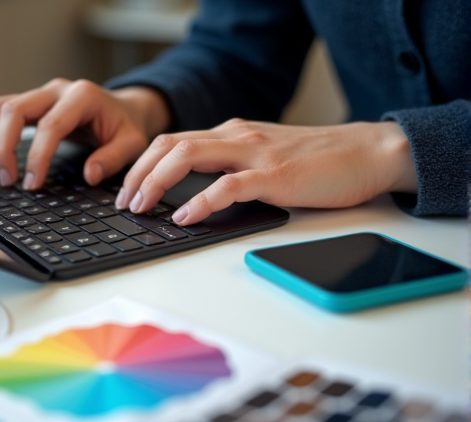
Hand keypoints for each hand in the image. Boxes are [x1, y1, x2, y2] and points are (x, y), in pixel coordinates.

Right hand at [0, 79, 169, 188]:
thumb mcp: (132, 143)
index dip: (37, 156)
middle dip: (5, 147)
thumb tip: (90, 175)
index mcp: (82, 96)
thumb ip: (113, 158)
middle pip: (15, 110)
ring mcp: (40, 94)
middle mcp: (56, 90)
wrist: (124, 110)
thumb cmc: (126, 127)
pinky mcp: (30, 104)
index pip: (50, 125)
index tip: (32, 184)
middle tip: (9, 182)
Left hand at [115, 119, 416, 224]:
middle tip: (123, 201)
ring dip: (156, 182)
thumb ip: (232, 166)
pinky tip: (184, 217)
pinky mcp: (274, 175)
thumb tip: (194, 193)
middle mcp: (237, 137)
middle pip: (170, 145)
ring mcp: (254, 154)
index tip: (127, 188)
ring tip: (141, 207)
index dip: (142, 163)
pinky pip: (227, 186)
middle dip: (138, 173)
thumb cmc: (317, 160)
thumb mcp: (264, 156)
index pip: (173, 141)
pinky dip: (200, 202)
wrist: (367, 152)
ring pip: (189, 156)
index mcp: (232, 133)